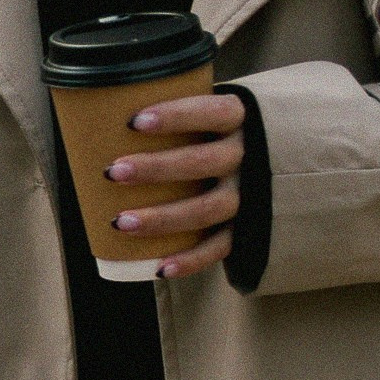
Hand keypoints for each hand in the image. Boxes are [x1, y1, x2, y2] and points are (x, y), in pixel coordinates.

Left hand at [106, 87, 246, 278]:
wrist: (279, 157)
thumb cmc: (218, 132)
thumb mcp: (210, 114)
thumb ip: (173, 114)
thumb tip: (100, 111)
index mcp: (238, 119)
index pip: (212, 112)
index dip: (177, 116)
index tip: (134, 122)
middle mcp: (248, 155)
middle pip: (203, 162)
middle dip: (156, 169)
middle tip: (113, 172)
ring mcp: (250, 194)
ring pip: (208, 209)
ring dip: (163, 218)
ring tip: (121, 222)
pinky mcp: (248, 227)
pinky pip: (221, 247)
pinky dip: (192, 261)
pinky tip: (160, 268)